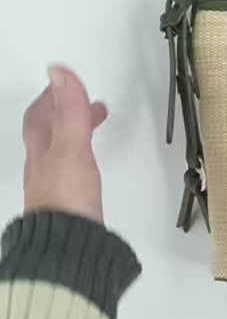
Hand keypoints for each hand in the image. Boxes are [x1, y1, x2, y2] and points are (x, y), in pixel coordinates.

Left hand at [23, 66, 107, 223]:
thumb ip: (71, 112)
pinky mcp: (70, 200)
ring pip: (61, 150)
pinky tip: (90, 166)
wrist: (69, 245)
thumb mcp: (72, 148)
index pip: (44, 112)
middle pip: (50, 130)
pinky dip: (81, 158)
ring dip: (75, 134)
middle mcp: (44, 164)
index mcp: (42, 148)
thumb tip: (59, 73)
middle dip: (67, 112)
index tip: (70, 81)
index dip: (57, 94)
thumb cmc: (66, 200)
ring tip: (91, 128)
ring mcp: (56, 183)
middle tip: (84, 102)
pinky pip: (72, 169)